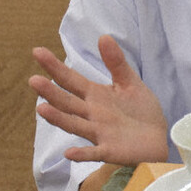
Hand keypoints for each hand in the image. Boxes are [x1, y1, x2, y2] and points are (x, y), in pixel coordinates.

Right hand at [29, 35, 168, 164]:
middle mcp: (92, 114)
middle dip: (51, 92)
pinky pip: (95, 153)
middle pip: (68, 102)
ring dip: (59, 118)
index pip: (71, 80)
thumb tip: (103, 36)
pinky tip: (69, 153)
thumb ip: (116, 63)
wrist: (157, 138)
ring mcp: (99, 133)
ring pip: (75, 125)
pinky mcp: (110, 150)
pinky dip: (83, 154)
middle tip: (33, 80)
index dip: (55, 67)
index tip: (37, 51)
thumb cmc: (140, 111)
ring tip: (42, 109)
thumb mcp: (129, 83)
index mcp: (95, 96)